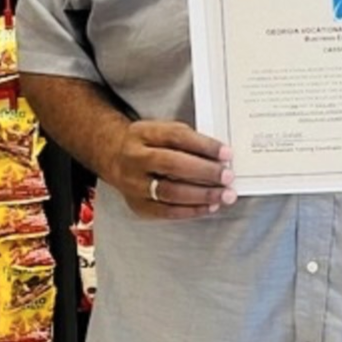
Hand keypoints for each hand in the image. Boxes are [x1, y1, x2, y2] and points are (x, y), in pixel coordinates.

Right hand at [107, 120, 235, 219]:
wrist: (114, 157)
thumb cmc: (148, 143)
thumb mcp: (162, 130)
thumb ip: (187, 139)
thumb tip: (219, 155)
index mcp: (144, 133)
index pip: (177, 137)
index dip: (204, 145)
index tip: (226, 153)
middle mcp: (136, 158)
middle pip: (173, 165)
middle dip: (204, 172)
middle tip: (227, 177)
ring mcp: (134, 184)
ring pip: (170, 192)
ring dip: (201, 195)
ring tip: (224, 195)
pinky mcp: (137, 206)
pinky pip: (166, 211)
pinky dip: (191, 210)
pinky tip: (209, 206)